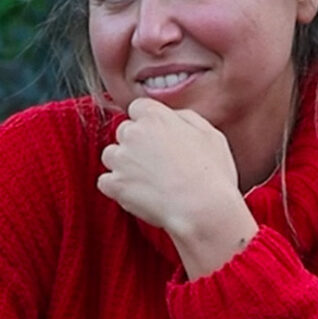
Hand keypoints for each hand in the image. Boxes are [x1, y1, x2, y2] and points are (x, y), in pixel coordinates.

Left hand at [97, 97, 257, 277]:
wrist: (202, 209)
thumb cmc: (212, 174)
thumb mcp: (210, 134)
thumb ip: (185, 118)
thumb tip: (172, 117)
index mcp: (154, 115)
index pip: (138, 109)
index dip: (148, 124)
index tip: (158, 138)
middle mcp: (133, 132)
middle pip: (123, 131)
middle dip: (135, 144)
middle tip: (157, 163)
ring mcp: (121, 159)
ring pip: (111, 156)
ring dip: (123, 165)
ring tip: (148, 180)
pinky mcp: (115, 184)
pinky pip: (105, 182)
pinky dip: (117, 188)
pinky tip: (137, 194)